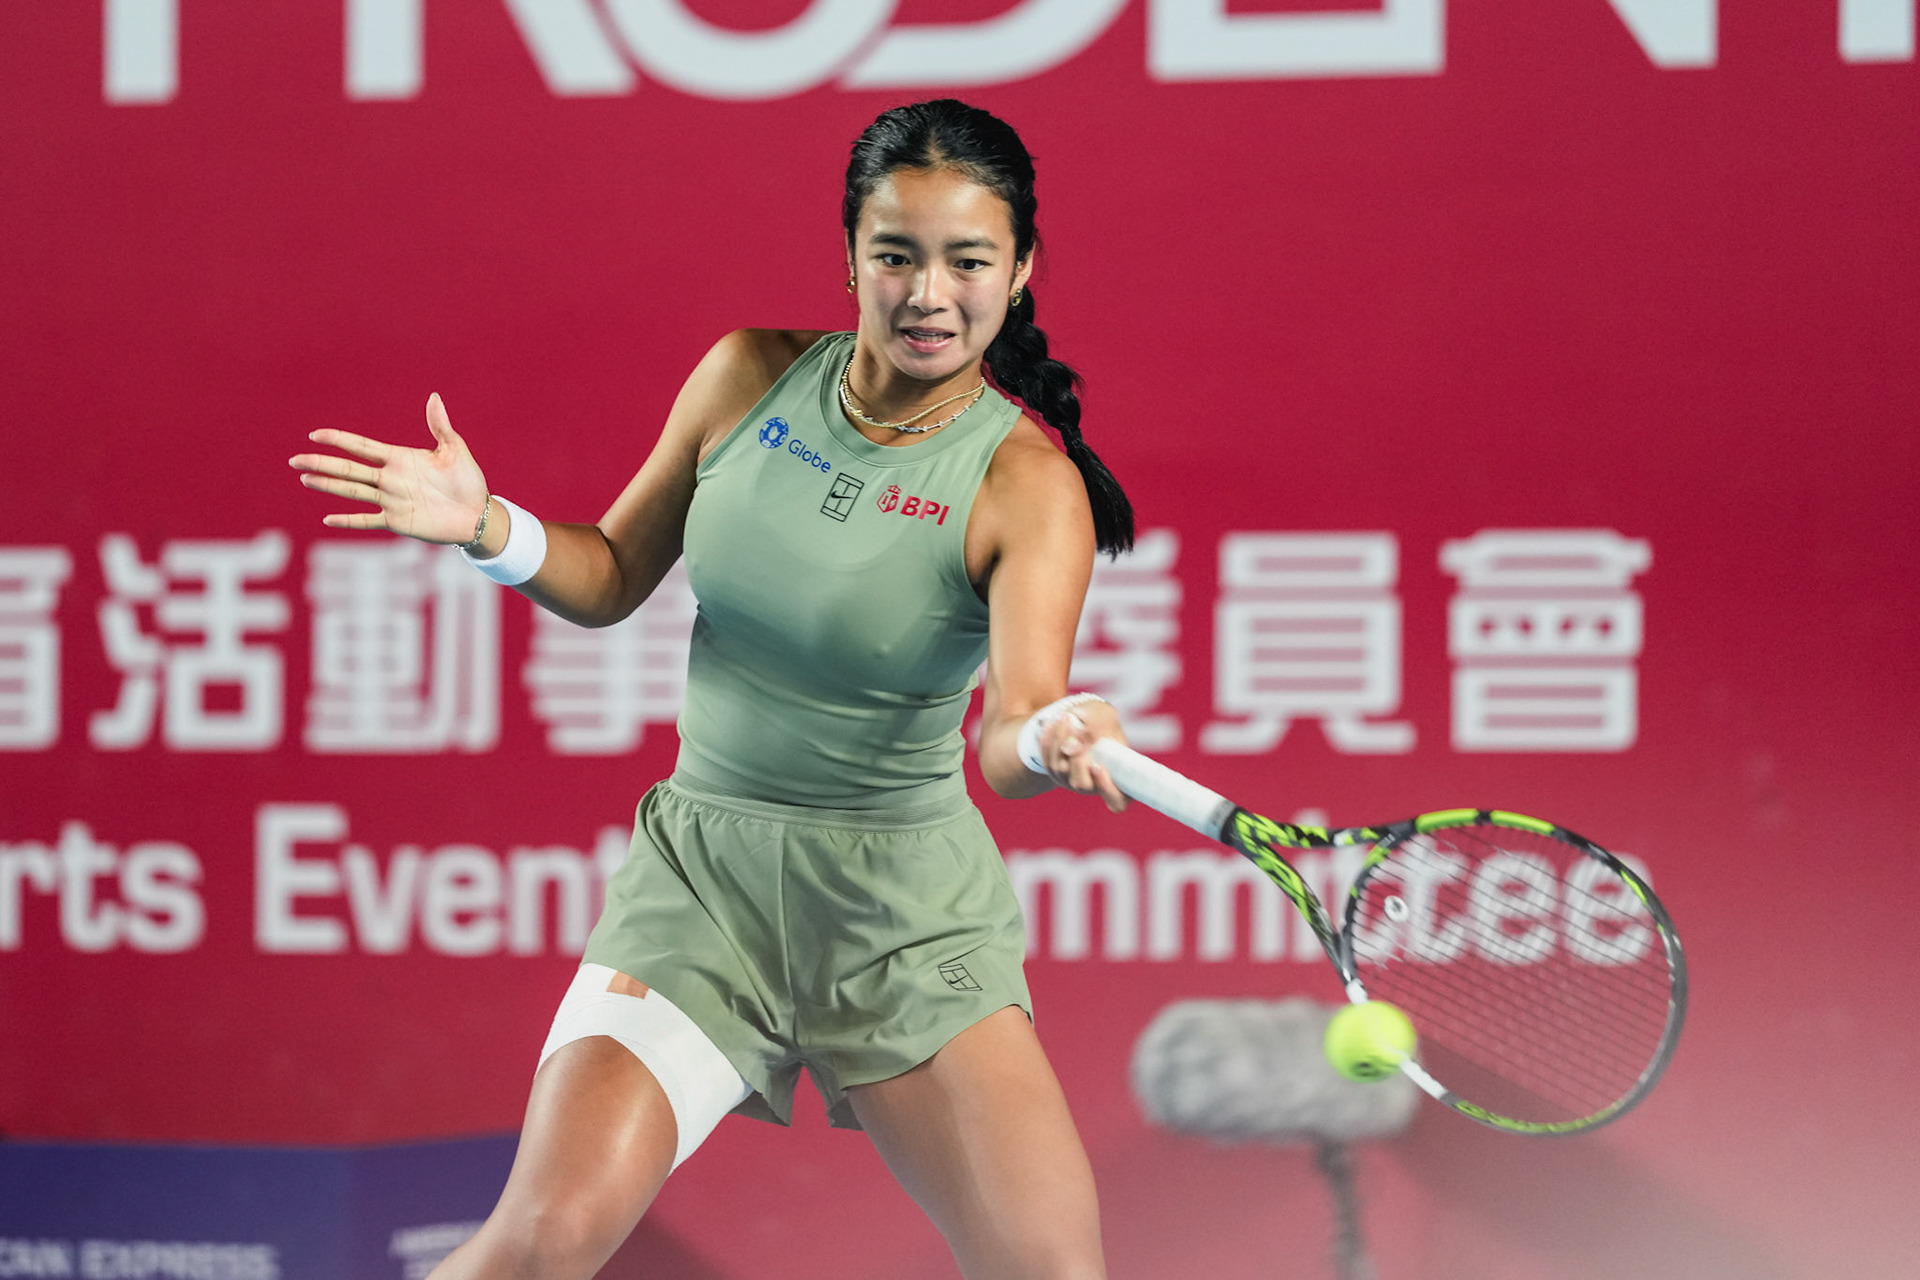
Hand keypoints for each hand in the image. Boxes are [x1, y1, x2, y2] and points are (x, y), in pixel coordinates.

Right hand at [289, 394, 489, 542]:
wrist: (478, 514)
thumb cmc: (468, 481)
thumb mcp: (455, 450)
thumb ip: (440, 426)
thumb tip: (434, 396)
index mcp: (400, 459)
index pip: (362, 447)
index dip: (339, 440)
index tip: (315, 435)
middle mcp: (390, 479)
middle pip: (348, 469)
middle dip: (321, 463)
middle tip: (295, 459)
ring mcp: (390, 501)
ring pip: (351, 491)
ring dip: (327, 486)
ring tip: (304, 478)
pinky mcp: (397, 521)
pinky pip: (367, 520)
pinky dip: (348, 521)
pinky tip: (327, 519)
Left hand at [1038, 700, 1129, 813]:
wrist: (1084, 716)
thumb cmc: (1102, 720)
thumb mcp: (1105, 718)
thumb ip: (1092, 733)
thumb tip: (1069, 748)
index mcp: (1117, 778)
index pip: (1117, 800)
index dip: (1108, 789)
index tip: (1099, 766)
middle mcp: (1093, 784)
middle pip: (1082, 784)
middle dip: (1077, 760)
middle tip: (1077, 737)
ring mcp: (1071, 779)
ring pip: (1059, 769)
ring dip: (1059, 742)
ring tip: (1066, 718)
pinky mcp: (1054, 770)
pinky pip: (1046, 759)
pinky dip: (1048, 741)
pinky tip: (1052, 724)